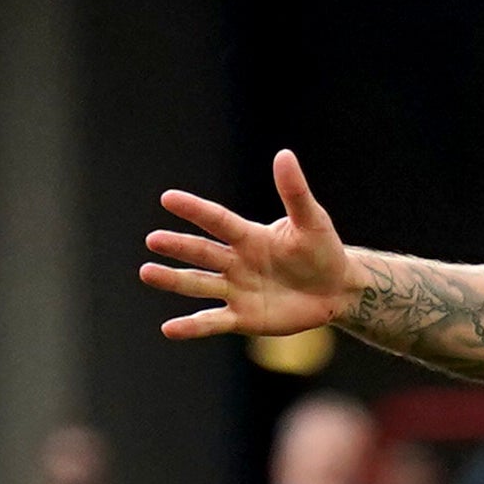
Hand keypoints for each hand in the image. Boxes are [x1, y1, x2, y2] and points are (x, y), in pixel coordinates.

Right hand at [143, 149, 353, 341]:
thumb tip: (284, 154)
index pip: (217, 220)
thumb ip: (295, 192)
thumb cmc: (322, 250)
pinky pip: (213, 322)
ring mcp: (237, 290)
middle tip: (153, 240)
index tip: (168, 198)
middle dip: (178, 247)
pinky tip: (168, 329)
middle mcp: (236, 262)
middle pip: (202, 252)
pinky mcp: (244, 318)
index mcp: (249, 236)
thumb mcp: (312, 221)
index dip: (195, 210)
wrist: (336, 290)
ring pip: (199, 284)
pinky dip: (192, 327)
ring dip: (174, 280)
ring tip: (146, 272)